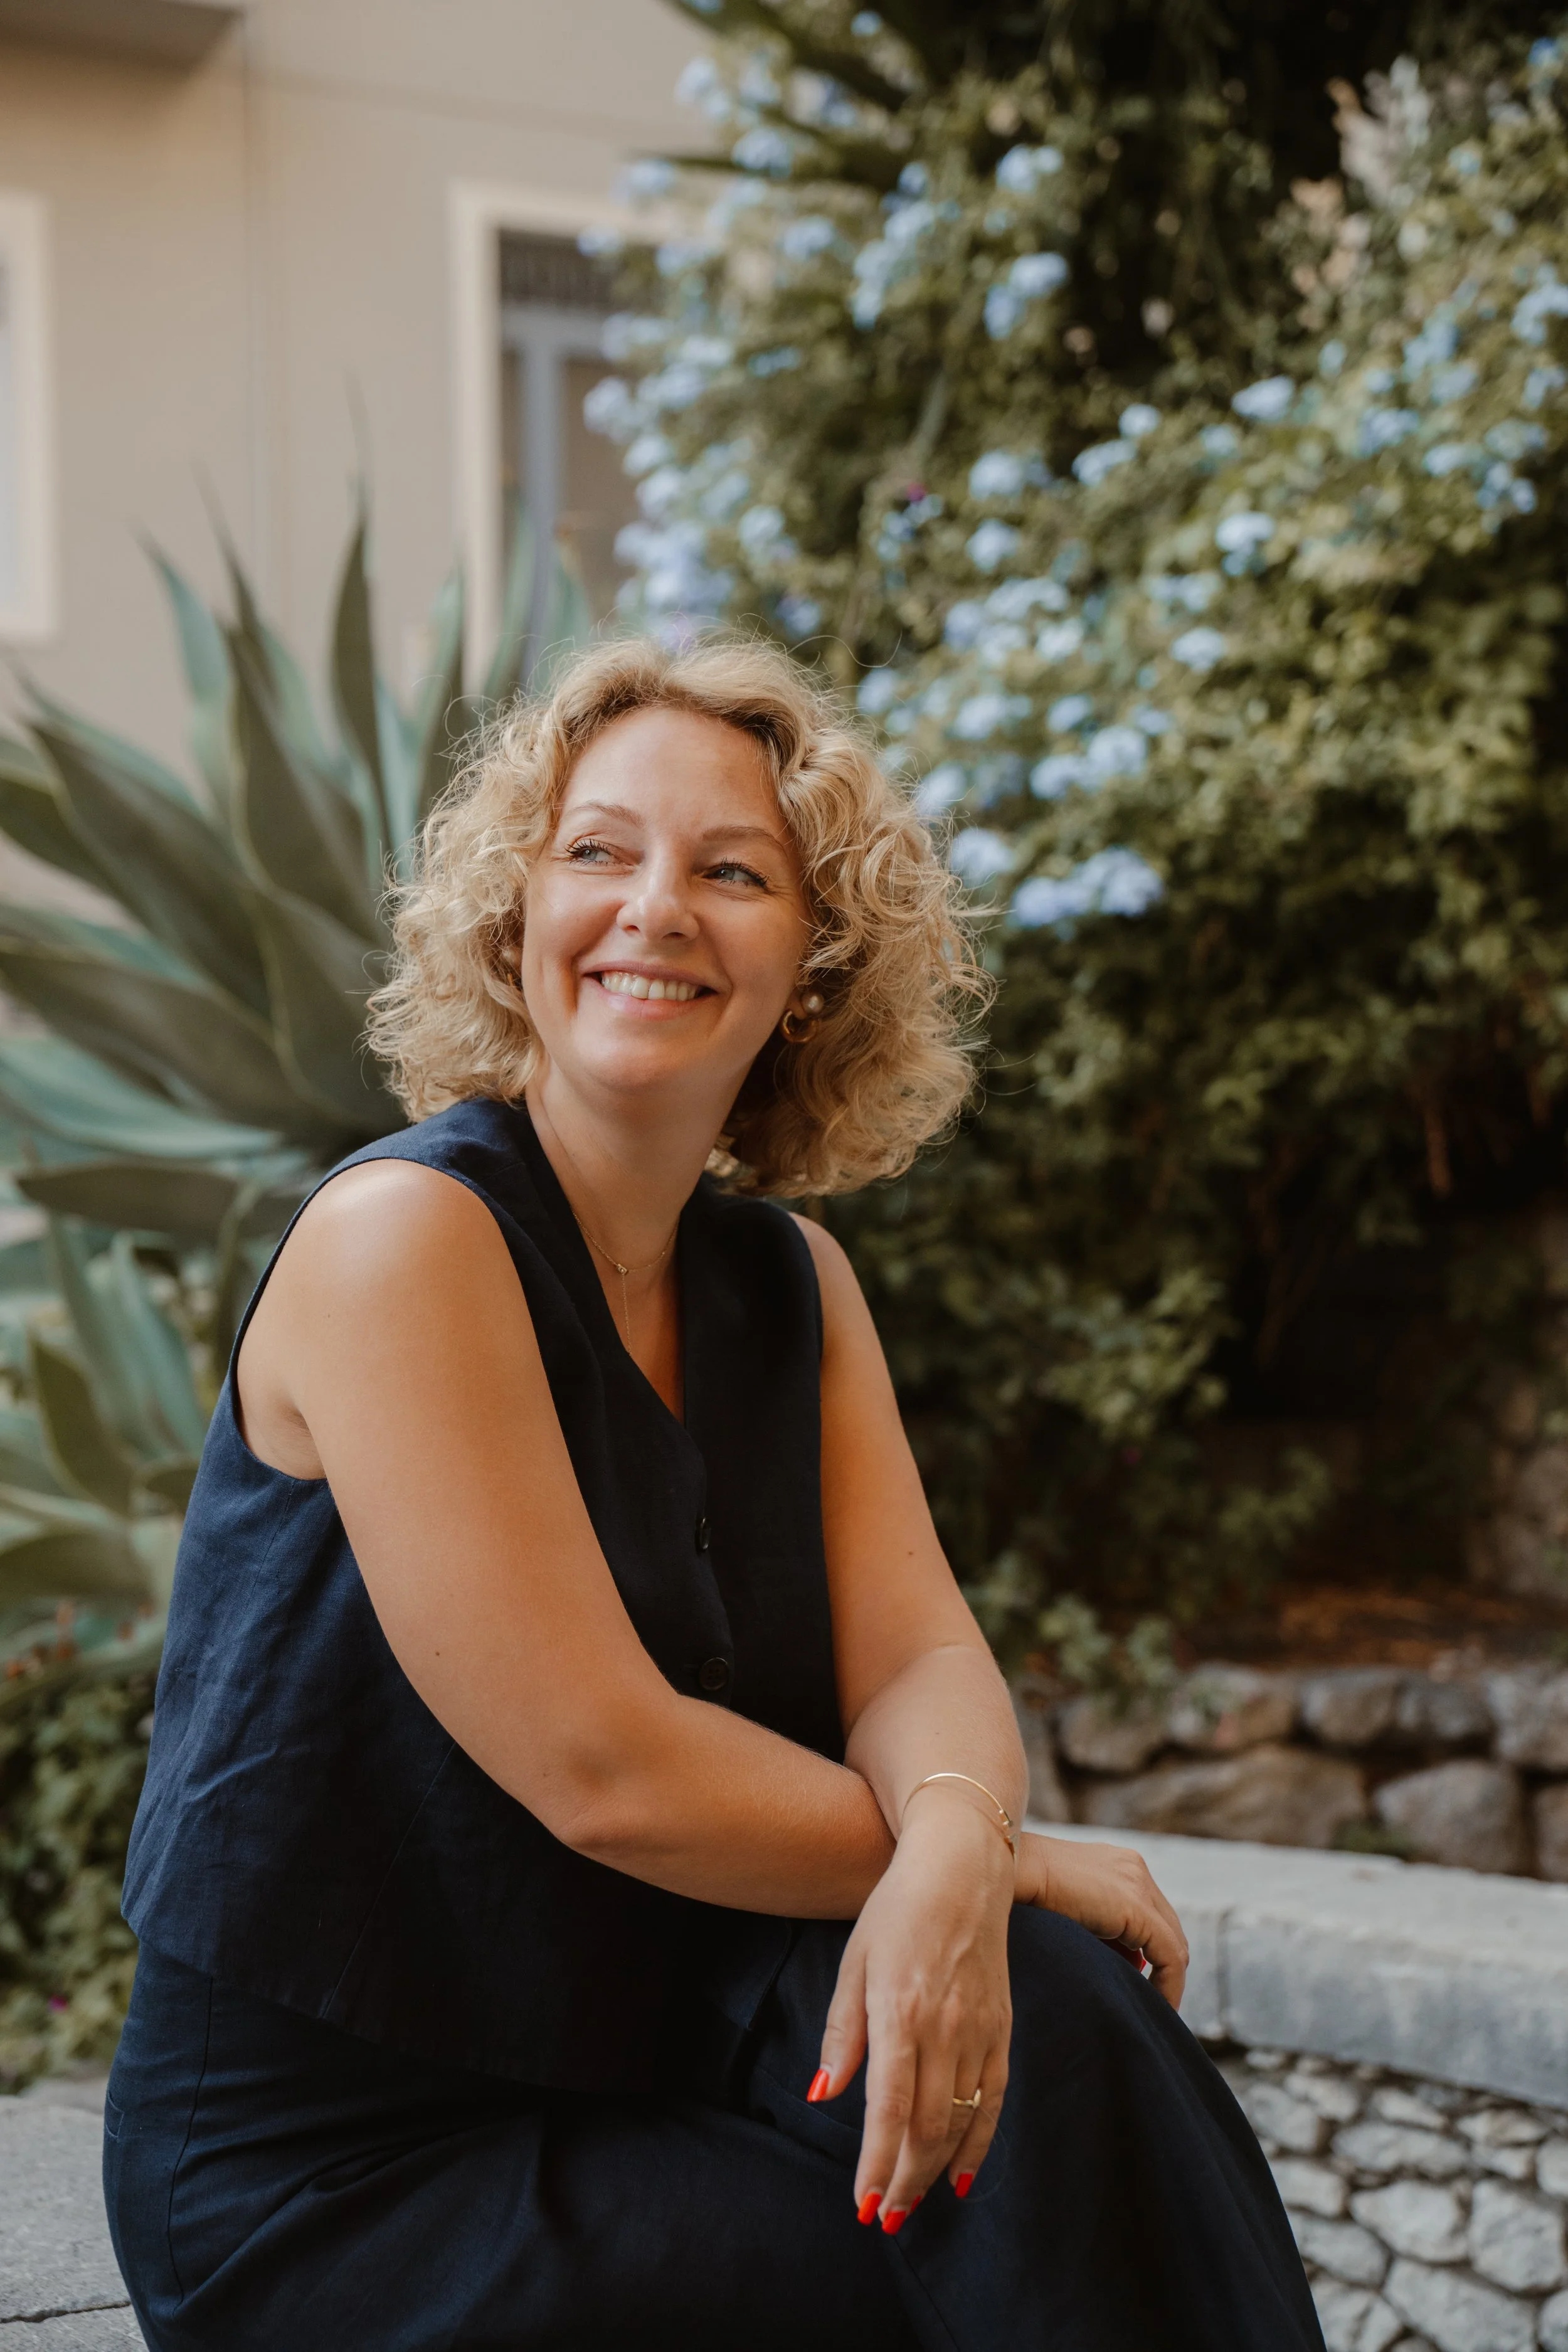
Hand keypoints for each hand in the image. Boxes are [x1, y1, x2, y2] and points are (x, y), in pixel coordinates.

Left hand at [809, 1791, 1014, 2229]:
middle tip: (884, 2218)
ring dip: (936, 2171)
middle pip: (929, 2127)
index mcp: (902, 2010)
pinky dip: (979, 2140)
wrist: (963, 1866)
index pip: (890, 2109)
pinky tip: (961, 2172)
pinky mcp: (1003, 2027)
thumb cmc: (897, 1908)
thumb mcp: (854, 1960)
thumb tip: (821, 2095)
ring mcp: (980, 2029)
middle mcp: (946, 2027)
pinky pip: (995, 2097)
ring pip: (963, 2120)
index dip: (877, 2164)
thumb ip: (842, 2032)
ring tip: (912, 2204)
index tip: (863, 2205)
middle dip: (905, 2181)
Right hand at [1014, 1831, 1188, 2009]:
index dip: (1152, 1951)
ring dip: (1167, 1977)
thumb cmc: (1024, 1892)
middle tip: (1152, 1999)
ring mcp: (1139, 1884)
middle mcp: (1135, 1868)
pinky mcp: (1137, 1907)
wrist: (1011, 1871)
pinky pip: (1170, 1955)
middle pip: (1168, 1926)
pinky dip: (1169, 1984)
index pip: (1151, 1913)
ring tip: (1152, 2006)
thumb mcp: (1069, 1907)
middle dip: (1163, 1965)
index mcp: (1119, 1863)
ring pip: (1174, 1942)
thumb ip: (1095, 1926)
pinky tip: (1158, 2004)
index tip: (1140, 1982)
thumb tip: (1115, 1962)